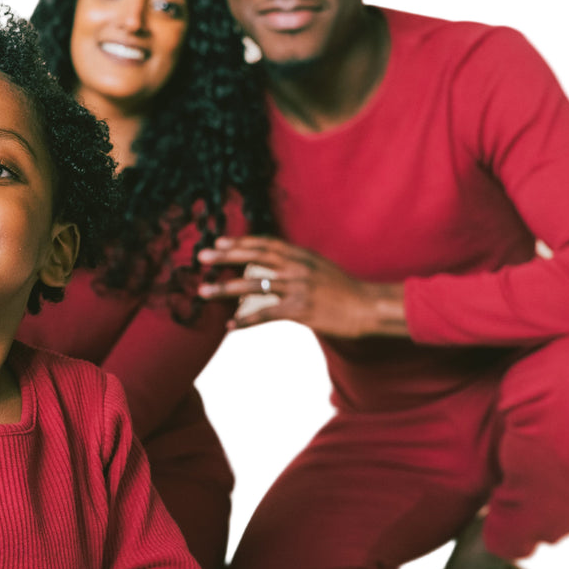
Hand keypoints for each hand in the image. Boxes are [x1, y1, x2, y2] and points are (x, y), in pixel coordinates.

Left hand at [197, 236, 408, 337]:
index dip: (240, 242)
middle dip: (225, 257)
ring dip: (225, 289)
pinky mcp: (300, 310)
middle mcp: (297, 267)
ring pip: (254, 285)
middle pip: (254, 258)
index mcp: (301, 255)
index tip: (218, 242)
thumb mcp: (319, 267)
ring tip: (203, 292)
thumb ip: (296, 263)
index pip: (265, 243)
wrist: (367, 307)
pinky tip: (229, 327)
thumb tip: (274, 262)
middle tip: (201, 258)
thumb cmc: (344, 290)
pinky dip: (246, 321)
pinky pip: (266, 315)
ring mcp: (298, 288)